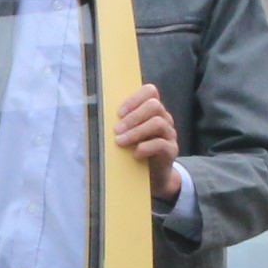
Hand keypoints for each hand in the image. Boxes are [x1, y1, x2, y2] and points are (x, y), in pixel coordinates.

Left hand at [114, 84, 181, 203]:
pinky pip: (162, 144)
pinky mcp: (172, 150)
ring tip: (121, 142)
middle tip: (117, 130)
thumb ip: (119, 123)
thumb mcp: (126, 134)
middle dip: (133, 116)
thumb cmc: (134, 150)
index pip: (150, 91)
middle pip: (154, 105)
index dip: (134, 98)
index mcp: (152, 110)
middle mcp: (164, 118)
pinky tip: (135, 154)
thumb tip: (95, 115)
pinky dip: (146, 148)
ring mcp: (169, 134)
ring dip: (136, 132)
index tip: (119, 113)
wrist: (152, 175)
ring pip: (158, 123)